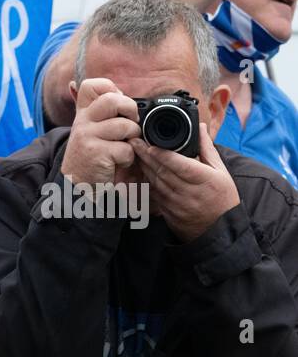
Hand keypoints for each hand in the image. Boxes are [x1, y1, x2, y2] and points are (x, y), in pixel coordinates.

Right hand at [59, 79, 140, 187]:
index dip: (111, 89)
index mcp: (83, 114)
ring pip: (124, 125)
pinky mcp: (95, 153)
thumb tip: (79, 87)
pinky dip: (128, 158)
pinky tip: (117, 162)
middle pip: (113, 100)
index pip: (92, 86)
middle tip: (129, 125)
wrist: (78, 187)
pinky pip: (125, 148)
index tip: (117, 107)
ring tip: (122, 148)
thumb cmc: (92, 157)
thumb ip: (95, 111)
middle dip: (130, 111)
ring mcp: (86, 136)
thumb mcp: (90, 130)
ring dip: (132, 139)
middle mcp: (82, 122)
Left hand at [132, 126, 240, 242]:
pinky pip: (153, 194)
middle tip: (134, 142)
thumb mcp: (220, 171)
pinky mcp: (167, 212)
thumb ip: (207, 149)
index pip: (180, 165)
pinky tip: (139, 170)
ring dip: (143, 166)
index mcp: (205, 180)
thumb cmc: (222, 197)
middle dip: (146, 155)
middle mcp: (189, 192)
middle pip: (163, 171)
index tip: (150, 144)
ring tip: (134, 152)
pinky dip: (145, 181)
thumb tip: (200, 128)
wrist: (218, 229)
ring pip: (155, 182)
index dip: (163, 155)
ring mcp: (176, 204)